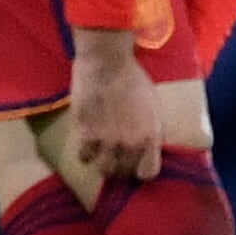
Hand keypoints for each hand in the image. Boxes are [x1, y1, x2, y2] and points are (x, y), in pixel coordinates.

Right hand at [66, 28, 160, 181]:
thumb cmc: (133, 78)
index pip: (148, 172)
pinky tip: (87, 145)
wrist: (106, 62)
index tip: (137, 164)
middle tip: (117, 158)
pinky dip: (85, 154)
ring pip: (103, 170)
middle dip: (121, 167)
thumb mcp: (152, 106)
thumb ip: (149, 129)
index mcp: (150, 136)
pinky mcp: (85, 132)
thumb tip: (145, 145)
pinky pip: (83, 156)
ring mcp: (105, 140)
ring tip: (101, 155)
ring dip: (103, 164)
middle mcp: (129, 143)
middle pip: (124, 172)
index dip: (142, 170)